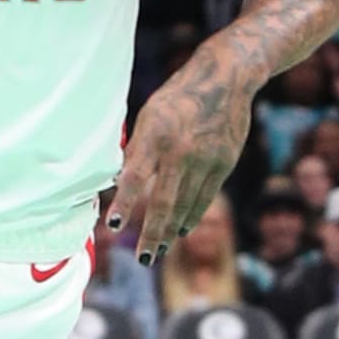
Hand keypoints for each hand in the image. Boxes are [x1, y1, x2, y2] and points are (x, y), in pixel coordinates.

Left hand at [107, 48, 255, 257]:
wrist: (226, 79)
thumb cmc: (177, 97)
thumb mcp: (149, 115)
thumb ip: (138, 149)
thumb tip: (118, 181)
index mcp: (156, 135)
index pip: (135, 176)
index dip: (124, 203)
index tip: (113, 226)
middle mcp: (181, 151)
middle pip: (163, 201)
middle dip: (151, 234)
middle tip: (142, 258)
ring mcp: (205, 160)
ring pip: (185, 205)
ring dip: (170, 232)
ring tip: (157, 252)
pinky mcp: (223, 164)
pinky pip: (204, 198)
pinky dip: (191, 217)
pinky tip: (180, 230)